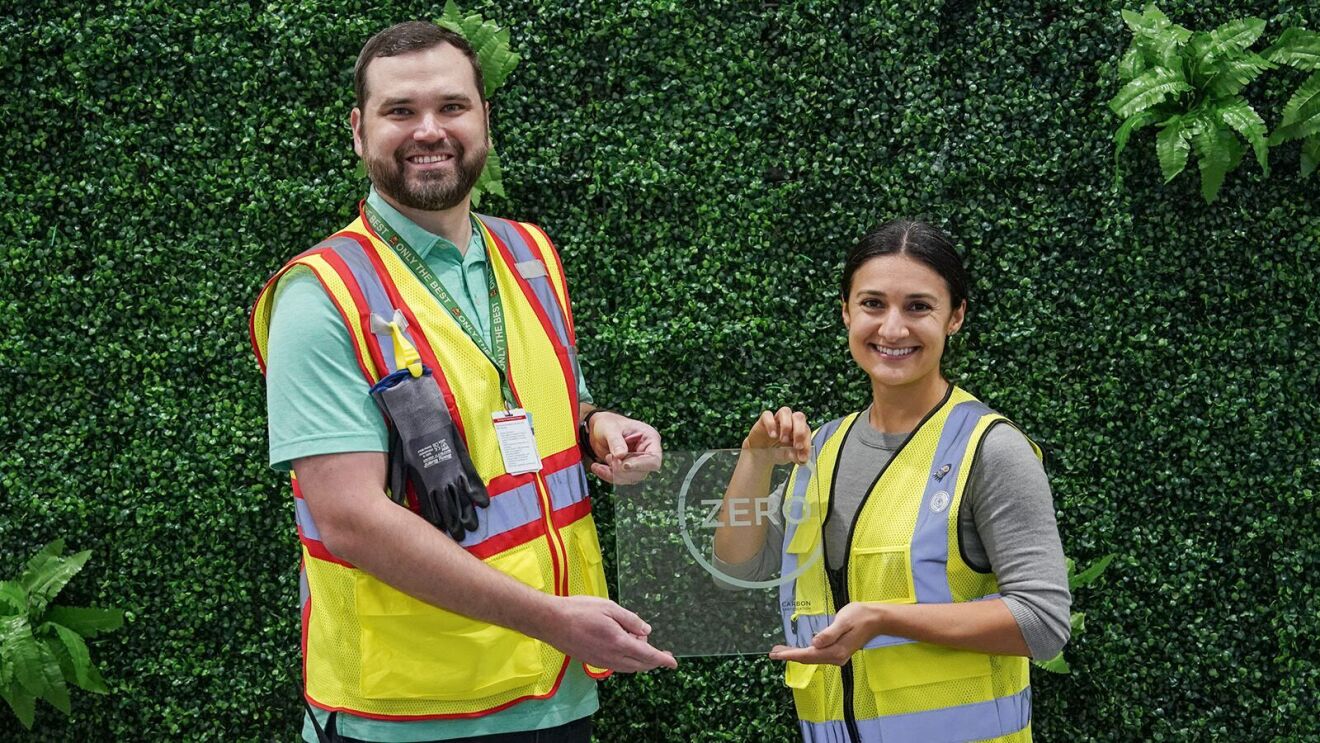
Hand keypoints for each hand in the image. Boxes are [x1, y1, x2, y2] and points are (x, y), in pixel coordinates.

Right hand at [542, 596, 677, 672]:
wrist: (551, 622)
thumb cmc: (579, 610)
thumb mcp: (609, 607)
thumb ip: (630, 620)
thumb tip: (647, 631)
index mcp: (619, 642)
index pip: (647, 655)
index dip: (662, 660)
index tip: (673, 663)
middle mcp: (611, 657)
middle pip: (640, 665)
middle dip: (653, 661)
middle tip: (662, 653)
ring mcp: (601, 661)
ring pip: (628, 667)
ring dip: (640, 661)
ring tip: (643, 647)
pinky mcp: (592, 661)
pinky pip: (616, 666)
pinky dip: (627, 661)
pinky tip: (624, 648)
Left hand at [587, 411, 661, 483]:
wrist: (597, 429)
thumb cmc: (607, 423)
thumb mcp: (610, 428)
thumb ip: (616, 441)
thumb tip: (621, 455)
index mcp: (650, 438)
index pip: (654, 459)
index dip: (641, 465)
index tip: (625, 465)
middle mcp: (647, 452)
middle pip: (642, 472)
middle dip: (623, 470)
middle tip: (608, 457)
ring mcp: (638, 462)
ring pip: (631, 478)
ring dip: (614, 474)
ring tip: (604, 458)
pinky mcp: (628, 470)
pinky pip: (621, 479)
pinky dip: (608, 476)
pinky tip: (597, 467)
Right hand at [744, 407, 810, 466]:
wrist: (760, 455)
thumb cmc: (777, 452)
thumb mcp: (787, 457)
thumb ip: (794, 456)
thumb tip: (802, 458)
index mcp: (798, 430)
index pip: (807, 430)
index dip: (806, 443)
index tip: (803, 457)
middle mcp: (790, 422)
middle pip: (799, 416)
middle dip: (800, 431)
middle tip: (797, 446)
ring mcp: (776, 420)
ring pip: (785, 411)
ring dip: (786, 426)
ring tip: (783, 440)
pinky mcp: (764, 420)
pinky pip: (767, 415)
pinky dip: (771, 424)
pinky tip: (772, 435)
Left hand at [769, 602, 880, 665]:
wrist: (876, 619)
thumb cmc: (860, 616)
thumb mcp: (843, 621)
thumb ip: (829, 634)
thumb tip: (814, 643)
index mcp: (835, 651)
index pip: (808, 655)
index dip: (790, 655)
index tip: (775, 655)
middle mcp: (835, 657)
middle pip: (808, 659)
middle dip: (790, 656)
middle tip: (772, 653)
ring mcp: (837, 656)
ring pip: (812, 658)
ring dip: (796, 654)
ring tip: (780, 651)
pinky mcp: (838, 652)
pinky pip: (817, 655)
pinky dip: (805, 653)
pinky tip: (798, 649)